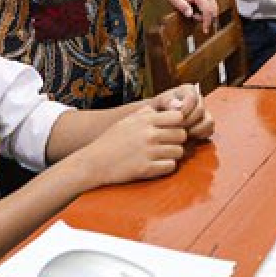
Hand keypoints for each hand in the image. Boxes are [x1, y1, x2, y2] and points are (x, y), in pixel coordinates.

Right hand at [68, 108, 187, 185]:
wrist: (93, 162)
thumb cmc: (111, 141)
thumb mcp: (127, 120)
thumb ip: (147, 113)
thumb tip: (169, 107)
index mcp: (145, 120)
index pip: (178, 116)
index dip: (178, 123)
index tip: (171, 130)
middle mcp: (148, 134)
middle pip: (182, 135)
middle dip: (177, 141)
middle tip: (167, 145)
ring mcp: (148, 152)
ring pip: (179, 152)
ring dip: (172, 155)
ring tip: (160, 155)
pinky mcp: (146, 169)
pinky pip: (171, 166)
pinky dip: (166, 166)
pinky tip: (156, 165)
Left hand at [151, 84, 214, 141]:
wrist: (155, 122)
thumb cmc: (155, 110)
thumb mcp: (157, 103)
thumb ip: (167, 102)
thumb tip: (178, 107)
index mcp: (187, 90)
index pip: (193, 96)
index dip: (186, 108)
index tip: (177, 117)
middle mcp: (198, 99)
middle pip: (200, 109)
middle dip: (189, 120)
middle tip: (178, 128)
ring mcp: (204, 112)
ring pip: (208, 120)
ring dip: (196, 129)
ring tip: (184, 134)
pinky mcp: (206, 124)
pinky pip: (210, 130)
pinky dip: (201, 135)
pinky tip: (189, 138)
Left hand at [167, 0, 217, 32]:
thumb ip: (182, 6)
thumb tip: (190, 14)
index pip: (207, 9)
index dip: (207, 21)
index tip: (205, 30)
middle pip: (213, 10)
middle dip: (206, 19)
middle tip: (196, 20)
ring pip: (215, 9)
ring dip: (207, 16)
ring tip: (195, 14)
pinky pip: (214, 7)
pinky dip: (208, 13)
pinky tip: (199, 12)